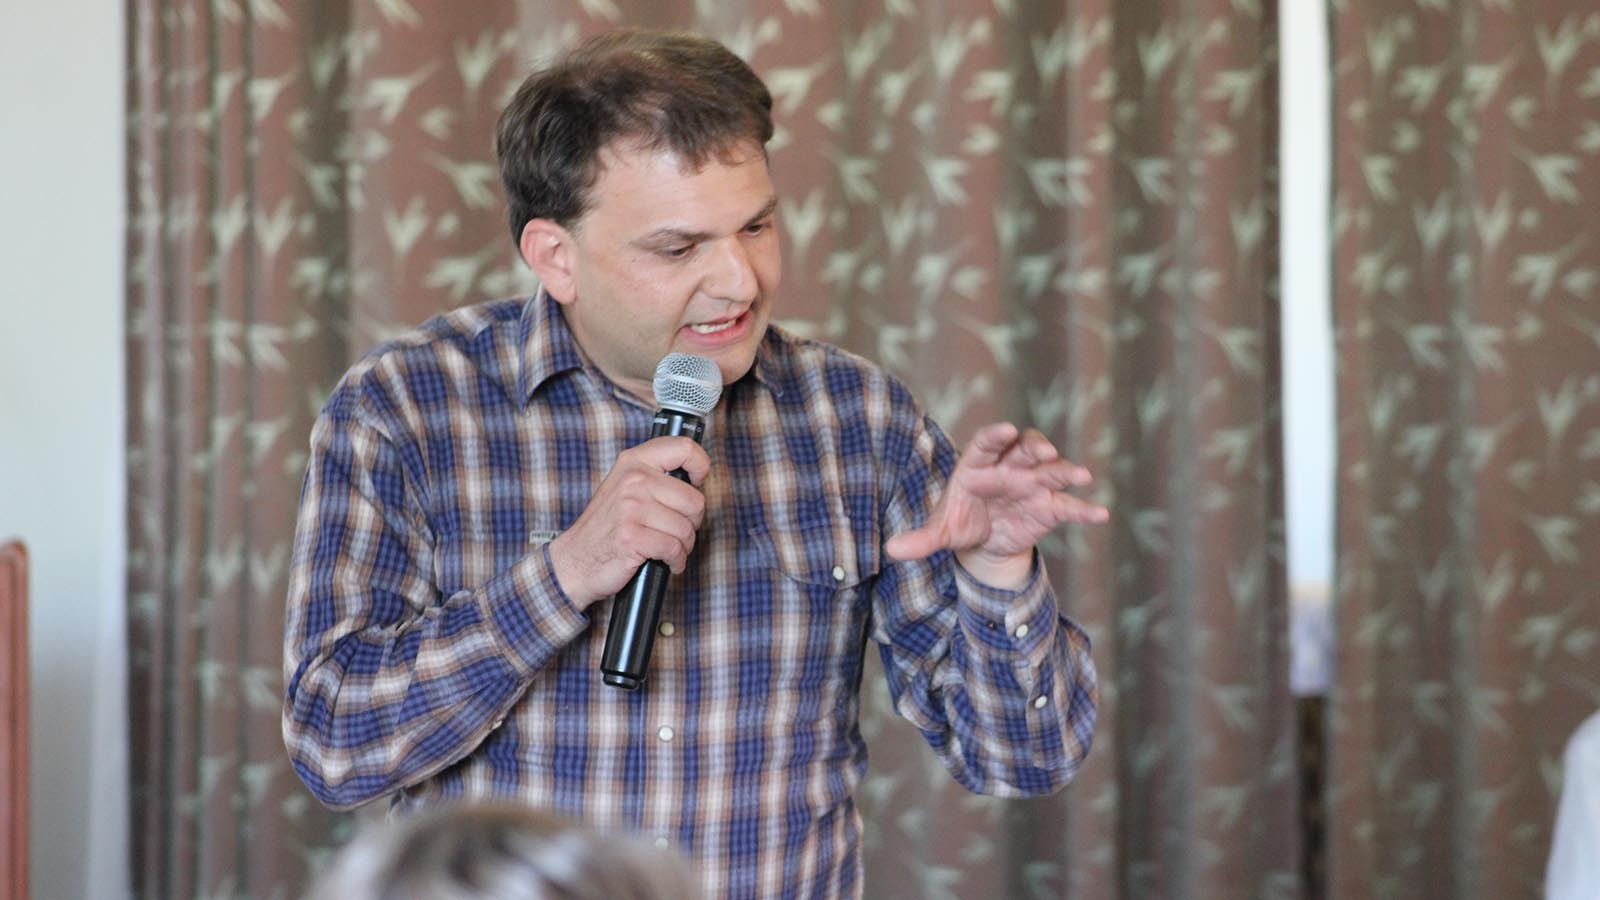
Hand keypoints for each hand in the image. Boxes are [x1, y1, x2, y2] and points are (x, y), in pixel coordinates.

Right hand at [547, 436, 711, 608]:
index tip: (698, 482)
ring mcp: (631, 508)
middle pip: (695, 500)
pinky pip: (674, 549)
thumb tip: (696, 479)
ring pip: (686, 529)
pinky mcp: (631, 537)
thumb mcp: (625, 488)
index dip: (701, 466)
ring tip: (668, 548)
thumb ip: (656, 476)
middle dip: (693, 523)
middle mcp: (633, 480)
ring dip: (684, 546)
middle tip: (677, 530)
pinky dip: (676, 561)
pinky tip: (666, 561)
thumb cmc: (607, 527)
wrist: (575, 560)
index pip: (684, 448)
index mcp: (633, 462)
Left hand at [884, 423, 1107, 588]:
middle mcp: (1010, 468)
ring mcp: (1033, 485)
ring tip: (1079, 475)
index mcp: (979, 465)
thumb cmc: (962, 520)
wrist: (986, 539)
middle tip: (1043, 450)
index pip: (987, 444)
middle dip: (1035, 447)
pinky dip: (1085, 509)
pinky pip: (1069, 506)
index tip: (1006, 430)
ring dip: (1065, 471)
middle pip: (1025, 449)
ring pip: (1052, 471)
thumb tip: (892, 550)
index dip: (996, 436)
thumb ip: (921, 538)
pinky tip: (1100, 514)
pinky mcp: (1049, 507)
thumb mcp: (942, 530)